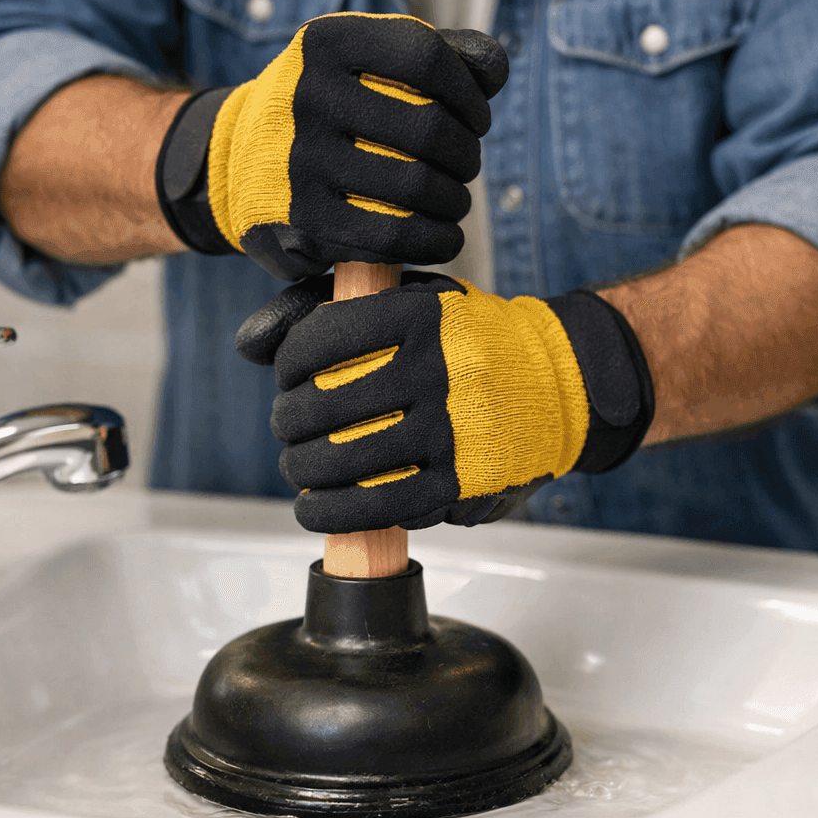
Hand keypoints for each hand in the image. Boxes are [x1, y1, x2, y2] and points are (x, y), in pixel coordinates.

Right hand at [157, 14, 509, 279]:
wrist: (234, 160)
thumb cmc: (327, 107)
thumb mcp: (362, 58)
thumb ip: (437, 51)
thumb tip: (493, 70)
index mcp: (326, 43)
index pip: (425, 57)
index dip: (469, 94)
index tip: (476, 119)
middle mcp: (307, 96)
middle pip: (429, 128)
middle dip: (465, 154)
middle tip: (464, 166)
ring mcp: (301, 161)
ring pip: (417, 187)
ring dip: (455, 201)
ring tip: (454, 201)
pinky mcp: (304, 221)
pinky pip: (394, 236)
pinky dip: (436, 240)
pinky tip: (445, 236)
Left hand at [236, 273, 654, 532]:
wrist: (567, 382)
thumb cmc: (472, 343)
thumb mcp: (419, 304)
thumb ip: (337, 312)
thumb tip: (250, 343)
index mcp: (422, 316)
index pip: (321, 340)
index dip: (289, 363)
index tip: (290, 376)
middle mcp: (439, 369)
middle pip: (323, 406)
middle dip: (289, 422)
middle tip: (290, 428)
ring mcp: (454, 429)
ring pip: (344, 460)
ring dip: (304, 472)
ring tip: (300, 470)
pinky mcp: (464, 481)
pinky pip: (380, 506)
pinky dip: (334, 513)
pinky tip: (316, 510)